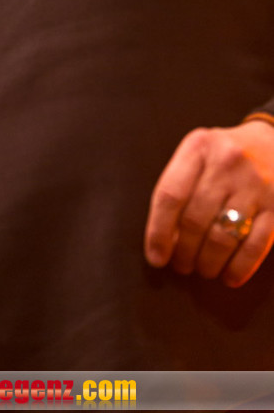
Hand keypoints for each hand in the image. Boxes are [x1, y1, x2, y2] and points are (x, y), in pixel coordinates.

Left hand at [144, 121, 273, 286]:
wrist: (272, 141)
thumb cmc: (224, 155)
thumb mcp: (198, 154)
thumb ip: (180, 187)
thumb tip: (164, 240)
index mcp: (198, 147)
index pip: (169, 195)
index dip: (158, 231)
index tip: (156, 257)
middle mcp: (226, 163)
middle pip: (195, 220)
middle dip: (184, 252)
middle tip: (181, 265)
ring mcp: (255, 184)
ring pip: (223, 236)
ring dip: (208, 262)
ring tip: (202, 269)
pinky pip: (255, 246)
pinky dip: (239, 267)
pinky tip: (229, 276)